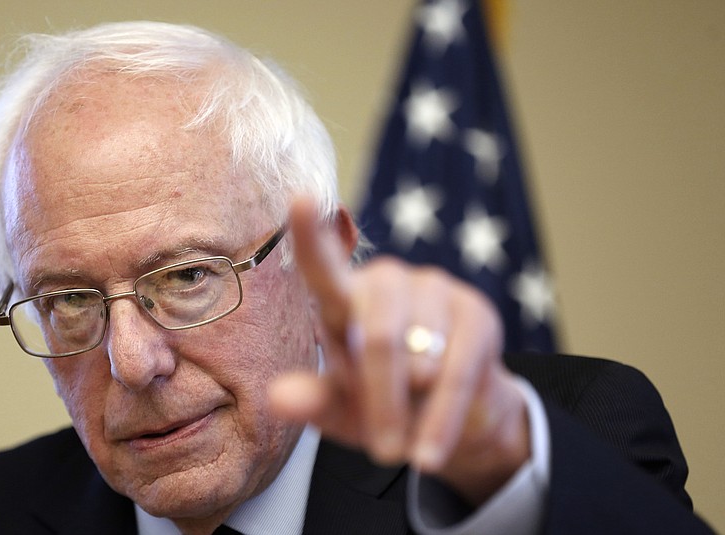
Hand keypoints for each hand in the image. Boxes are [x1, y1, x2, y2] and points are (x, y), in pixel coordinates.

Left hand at [269, 198, 530, 503]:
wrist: (452, 422)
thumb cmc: (385, 408)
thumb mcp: (344, 412)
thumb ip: (314, 401)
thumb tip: (277, 397)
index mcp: (345, 300)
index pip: (323, 268)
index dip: (309, 235)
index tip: (298, 198)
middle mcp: (387, 283)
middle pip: (378, 336)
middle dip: (380, 402)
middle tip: (381, 453)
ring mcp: (435, 290)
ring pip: (419, 359)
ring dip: (412, 415)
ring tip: (408, 442)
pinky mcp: (477, 312)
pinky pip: (457, 373)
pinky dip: (441, 420)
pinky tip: (430, 452)